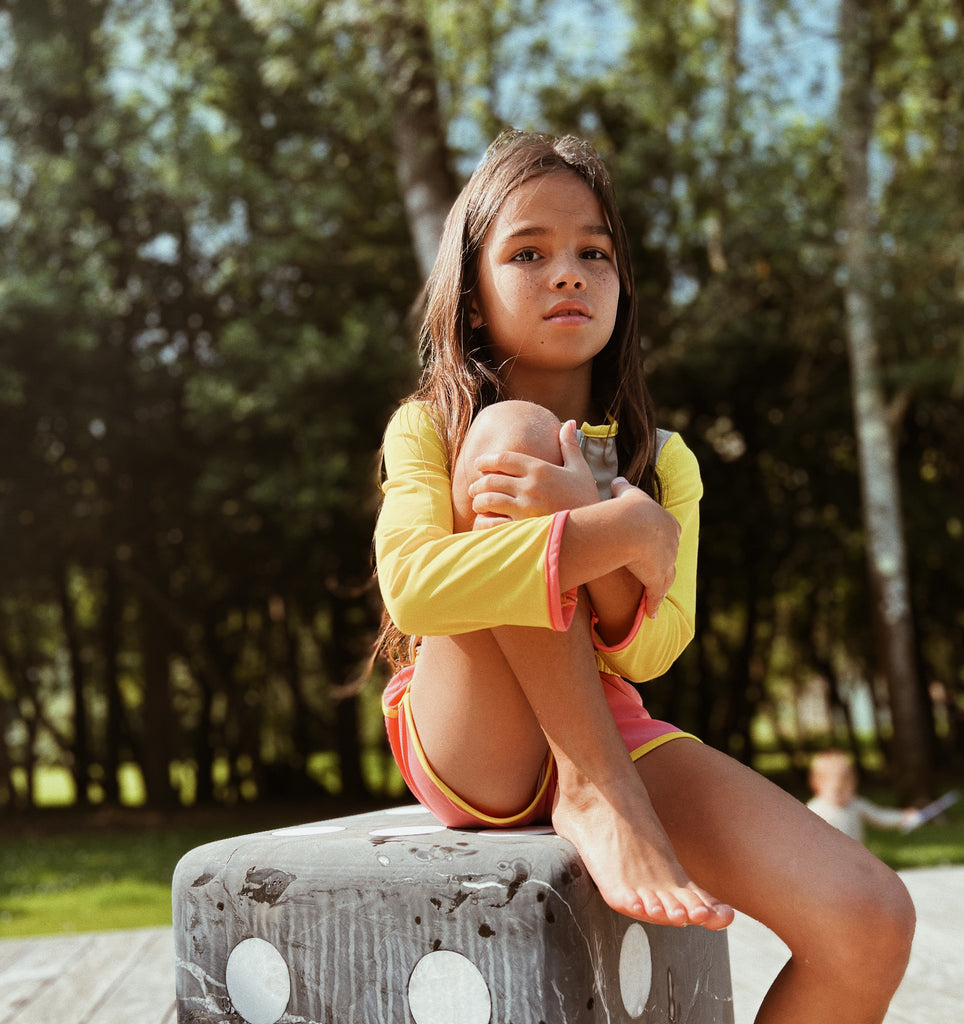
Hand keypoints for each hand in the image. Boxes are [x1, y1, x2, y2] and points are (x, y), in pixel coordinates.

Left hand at [468, 419, 598, 526]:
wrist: (594, 529)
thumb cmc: (587, 498)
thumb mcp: (580, 469)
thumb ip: (570, 445)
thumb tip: (569, 422)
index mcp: (540, 469)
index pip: (503, 459)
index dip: (486, 460)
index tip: (478, 463)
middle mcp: (529, 487)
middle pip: (491, 479)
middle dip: (478, 482)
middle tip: (474, 487)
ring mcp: (524, 509)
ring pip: (488, 500)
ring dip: (478, 501)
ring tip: (478, 503)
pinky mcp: (522, 529)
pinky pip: (492, 523)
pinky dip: (483, 521)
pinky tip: (483, 521)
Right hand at [611, 477, 680, 618]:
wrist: (631, 526)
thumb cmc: (628, 508)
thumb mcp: (626, 494)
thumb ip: (622, 487)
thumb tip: (616, 480)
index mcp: (667, 523)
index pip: (669, 532)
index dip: (663, 539)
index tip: (658, 544)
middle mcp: (671, 544)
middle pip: (670, 556)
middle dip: (664, 564)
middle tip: (657, 571)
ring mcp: (666, 563)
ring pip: (666, 578)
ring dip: (661, 587)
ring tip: (657, 595)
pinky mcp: (656, 578)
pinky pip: (655, 594)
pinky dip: (653, 604)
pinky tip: (651, 614)